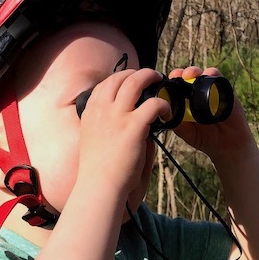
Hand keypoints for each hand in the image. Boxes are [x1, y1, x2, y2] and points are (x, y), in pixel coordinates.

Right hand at [77, 67, 170, 205]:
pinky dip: (164, 104)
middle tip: (151, 78)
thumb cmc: (98, 170)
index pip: (105, 84)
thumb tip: (128, 123)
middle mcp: (102, 109)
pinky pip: (154, 104)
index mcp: (91, 112)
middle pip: (120, 77)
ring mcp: (117, 116)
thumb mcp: (94, 141)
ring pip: (136, 81)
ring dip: (150, 78)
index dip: (121, 79)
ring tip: (162, 83)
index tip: (132, 82)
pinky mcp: (133, 126)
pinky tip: (168, 112)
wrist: (98, 186)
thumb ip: (109, 127)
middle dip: (138, 73)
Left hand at [168, 66, 253, 158]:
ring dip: (195, 71)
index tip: (167, 82)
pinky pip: (218, 77)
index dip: (171, 82)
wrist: (227, 144)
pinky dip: (212, 74)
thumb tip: (167, 116)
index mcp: (186, 102)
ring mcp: (211, 90)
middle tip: (177, 75)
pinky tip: (208, 75)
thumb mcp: (188, 133)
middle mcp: (197, 94)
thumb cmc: (206, 138)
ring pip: (201, 74)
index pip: (176, 87)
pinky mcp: (224, 89)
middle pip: (187, 77)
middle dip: (181, 73)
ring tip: (190, 74)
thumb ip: (178, 125)